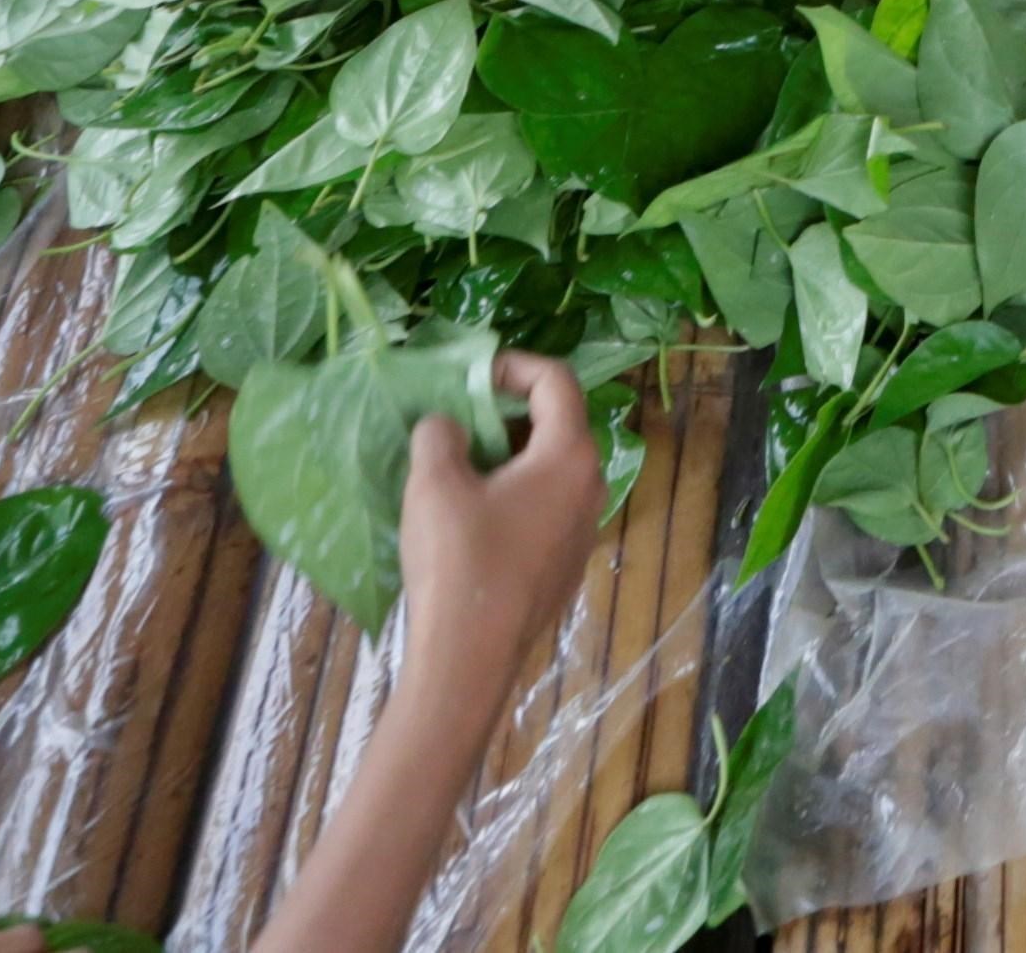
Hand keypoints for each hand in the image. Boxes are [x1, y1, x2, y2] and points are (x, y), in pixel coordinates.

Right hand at [397, 351, 608, 686]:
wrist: (468, 661)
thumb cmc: (457, 561)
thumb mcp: (435, 483)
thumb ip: (439, 434)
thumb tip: (447, 426)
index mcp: (570, 457)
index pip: (557, 382)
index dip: (514, 365)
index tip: (472, 372)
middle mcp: (590, 489)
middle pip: (558, 425)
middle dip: (508, 411)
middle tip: (458, 416)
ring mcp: (582, 533)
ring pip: (550, 471)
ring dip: (508, 456)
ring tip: (457, 464)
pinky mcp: (564, 568)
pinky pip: (544, 509)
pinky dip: (513, 494)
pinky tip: (470, 516)